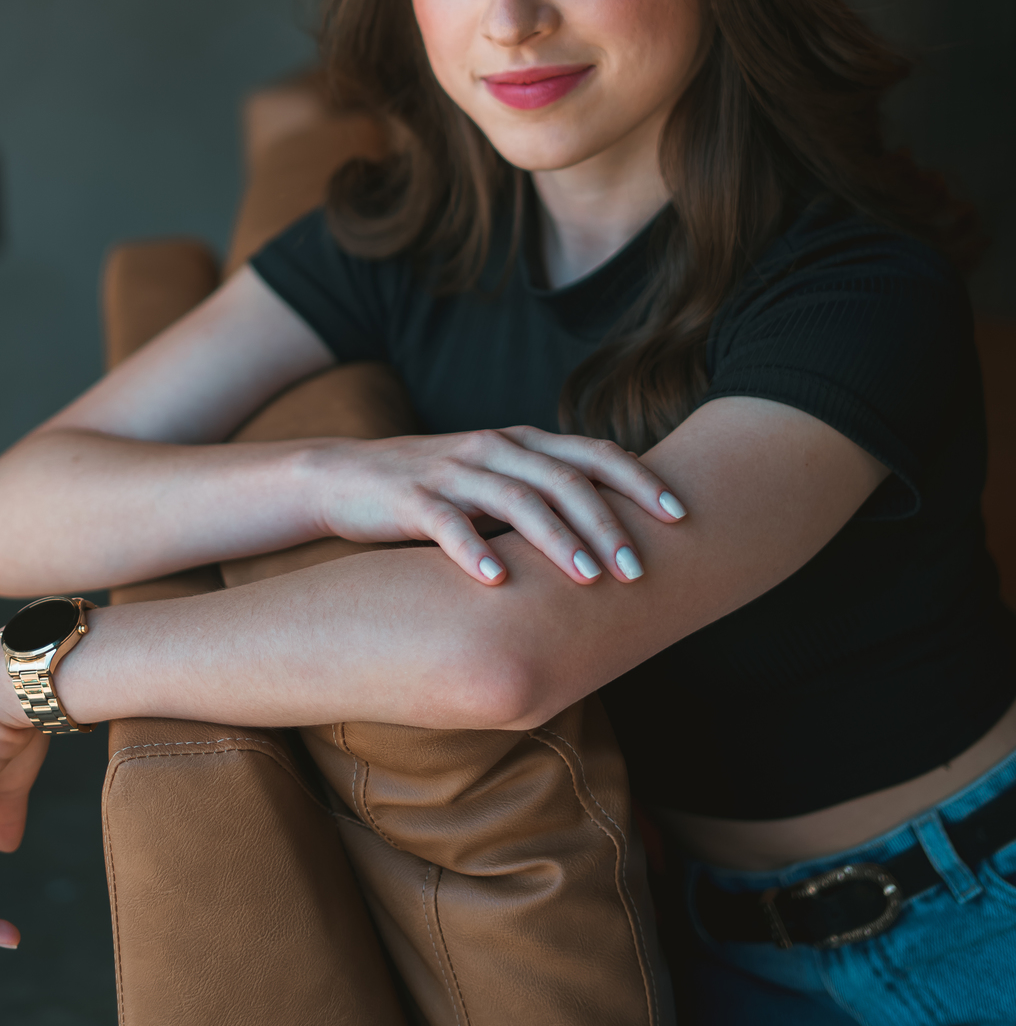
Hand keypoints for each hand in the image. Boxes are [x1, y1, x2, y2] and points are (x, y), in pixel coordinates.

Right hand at [301, 425, 686, 586]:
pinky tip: (495, 582)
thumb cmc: (436, 487)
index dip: (639, 480)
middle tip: (639, 570)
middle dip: (607, 524)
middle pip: (564, 479)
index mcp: (522, 443)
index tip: (678, 517)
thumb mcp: (497, 481)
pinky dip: (473, 550)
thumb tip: (616, 533)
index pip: (593, 454)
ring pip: (517, 499)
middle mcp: (495, 448)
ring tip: (590, 579)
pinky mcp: (413, 497)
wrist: (346, 476)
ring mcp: (453, 470)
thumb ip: (546, 494)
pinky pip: (447, 522)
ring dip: (557, 540)